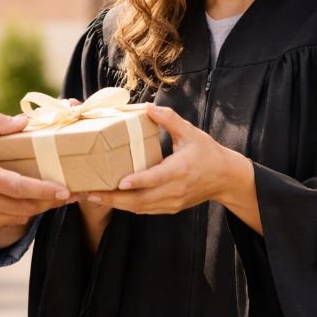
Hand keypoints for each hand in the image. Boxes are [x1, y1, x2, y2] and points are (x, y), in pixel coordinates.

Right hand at [0, 113, 70, 234]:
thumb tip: (23, 121)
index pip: (18, 187)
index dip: (44, 190)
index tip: (64, 190)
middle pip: (25, 207)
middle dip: (49, 202)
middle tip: (68, 194)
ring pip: (17, 218)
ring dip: (36, 208)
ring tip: (51, 197)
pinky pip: (5, 223)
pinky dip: (17, 213)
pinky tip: (23, 202)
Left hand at [84, 105, 257, 227]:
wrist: (226, 178)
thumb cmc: (208, 152)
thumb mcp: (191, 132)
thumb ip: (170, 120)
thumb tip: (148, 106)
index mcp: (181, 169)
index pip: (157, 178)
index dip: (138, 181)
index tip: (120, 183)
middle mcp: (176, 189)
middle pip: (142, 199)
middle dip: (115, 198)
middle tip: (91, 193)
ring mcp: (173, 201)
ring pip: (141, 207)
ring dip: (117, 205)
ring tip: (94, 197)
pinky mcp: (171, 207)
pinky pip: (146, 210)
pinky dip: (128, 207)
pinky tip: (111, 201)